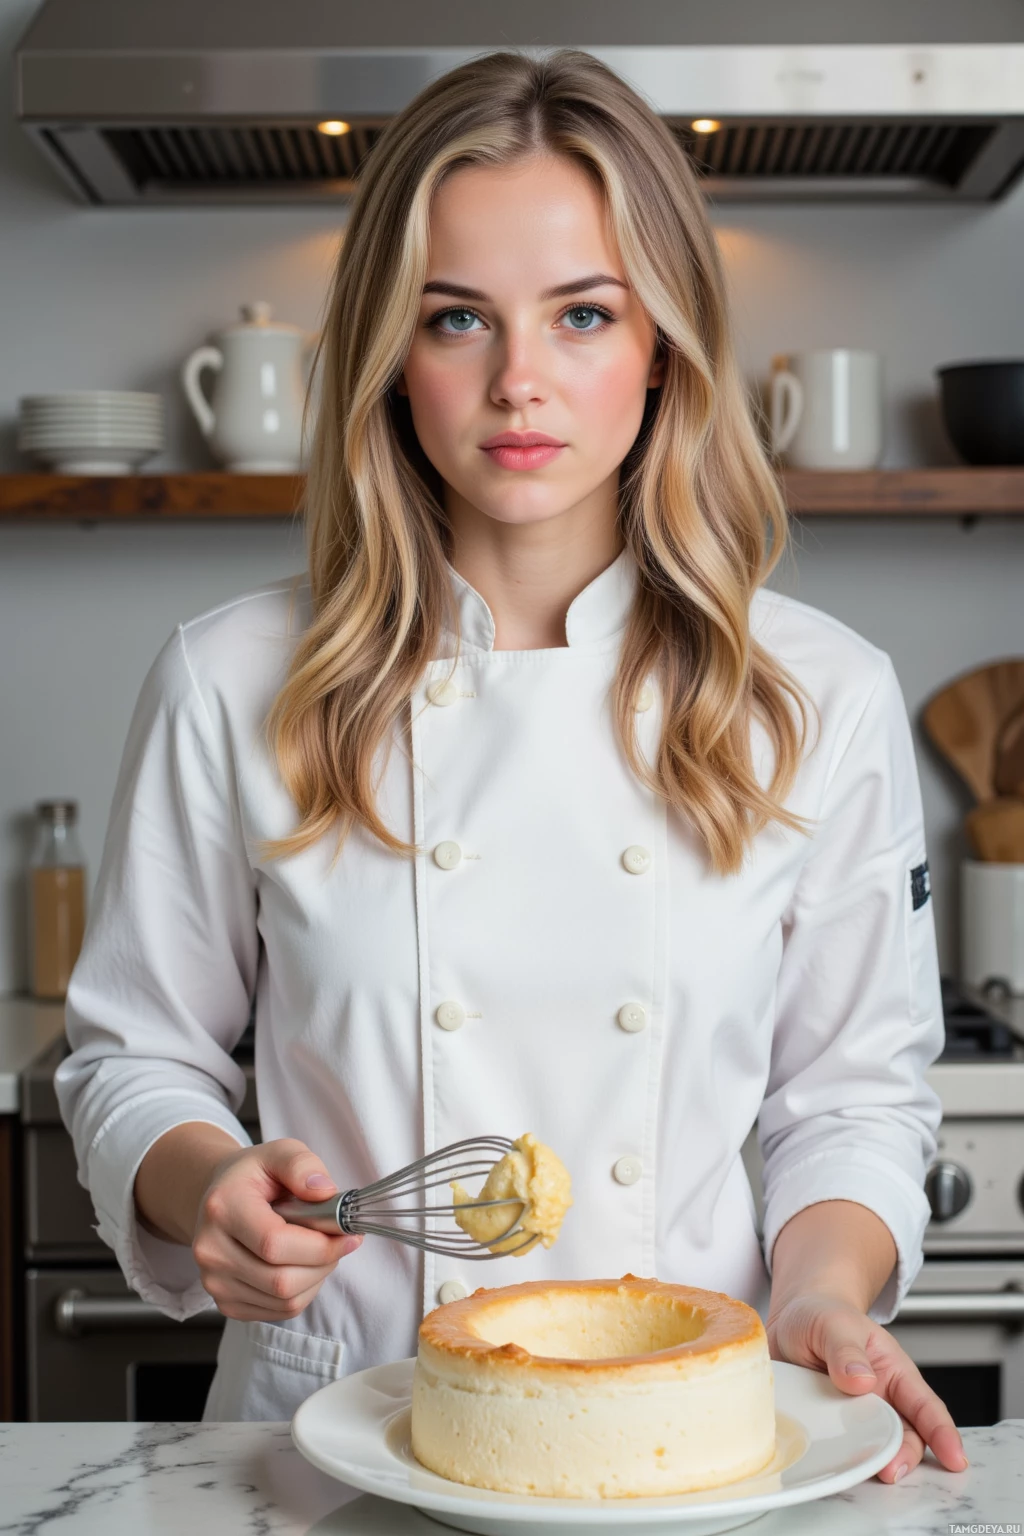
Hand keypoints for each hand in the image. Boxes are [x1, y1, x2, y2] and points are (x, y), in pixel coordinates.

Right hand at [192, 1138, 362, 1321]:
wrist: (221, 1199)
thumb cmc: (255, 1176)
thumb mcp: (280, 1152)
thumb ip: (302, 1165)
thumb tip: (324, 1191)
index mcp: (222, 1208)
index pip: (274, 1243)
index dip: (319, 1245)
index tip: (348, 1234)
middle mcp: (210, 1250)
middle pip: (281, 1280)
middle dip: (324, 1263)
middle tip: (339, 1242)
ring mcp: (215, 1282)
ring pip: (285, 1300)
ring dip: (316, 1278)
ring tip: (319, 1250)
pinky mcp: (225, 1303)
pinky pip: (280, 1311)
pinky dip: (303, 1292)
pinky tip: (302, 1266)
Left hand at [766, 1292, 968, 1482]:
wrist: (788, 1320)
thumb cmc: (820, 1315)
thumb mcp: (832, 1323)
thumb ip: (845, 1349)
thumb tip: (862, 1380)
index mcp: (892, 1369)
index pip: (924, 1404)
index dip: (942, 1432)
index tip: (955, 1458)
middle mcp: (880, 1398)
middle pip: (905, 1437)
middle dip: (903, 1457)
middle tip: (890, 1471)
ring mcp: (855, 1416)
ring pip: (875, 1448)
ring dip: (872, 1462)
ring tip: (862, 1470)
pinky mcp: (830, 1428)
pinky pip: (840, 1450)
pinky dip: (842, 1460)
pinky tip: (834, 1465)